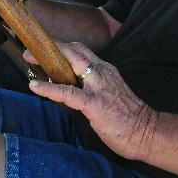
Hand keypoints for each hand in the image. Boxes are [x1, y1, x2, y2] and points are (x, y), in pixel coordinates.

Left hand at [27, 41, 157, 160]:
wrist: (147, 132)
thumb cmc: (127, 118)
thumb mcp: (110, 93)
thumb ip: (91, 86)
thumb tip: (65, 86)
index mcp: (106, 70)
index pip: (81, 51)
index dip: (62, 46)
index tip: (44, 46)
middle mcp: (102, 73)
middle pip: (75, 50)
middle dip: (52, 45)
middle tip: (31, 48)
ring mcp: (99, 87)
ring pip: (71, 62)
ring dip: (48, 58)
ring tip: (29, 57)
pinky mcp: (95, 104)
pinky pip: (68, 92)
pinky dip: (49, 88)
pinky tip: (34, 86)